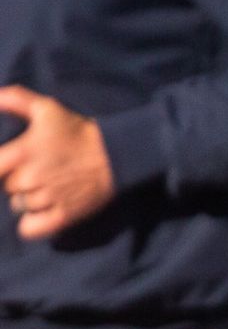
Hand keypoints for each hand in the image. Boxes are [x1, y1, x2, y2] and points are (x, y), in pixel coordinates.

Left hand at [0, 86, 116, 239]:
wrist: (116, 154)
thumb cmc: (78, 131)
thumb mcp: (47, 108)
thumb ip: (14, 99)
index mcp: (21, 153)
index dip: (1, 167)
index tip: (10, 164)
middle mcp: (30, 178)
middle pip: (6, 188)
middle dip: (16, 180)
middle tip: (36, 171)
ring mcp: (47, 199)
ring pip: (18, 206)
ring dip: (26, 199)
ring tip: (45, 187)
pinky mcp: (62, 216)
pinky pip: (30, 228)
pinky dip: (30, 223)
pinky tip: (40, 212)